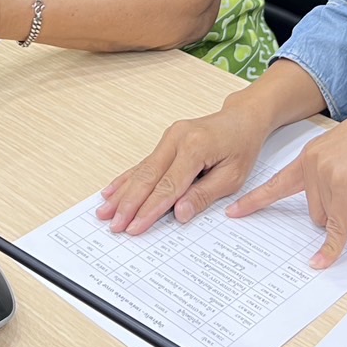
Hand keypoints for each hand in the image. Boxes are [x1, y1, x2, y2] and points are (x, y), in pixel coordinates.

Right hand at [96, 101, 270, 234]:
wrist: (242, 118)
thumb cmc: (241, 146)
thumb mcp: (233, 176)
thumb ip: (204, 195)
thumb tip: (179, 214)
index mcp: (195, 147)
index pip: (168, 186)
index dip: (150, 210)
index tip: (134, 228)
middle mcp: (177, 139)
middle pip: (148, 177)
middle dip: (129, 204)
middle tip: (114, 225)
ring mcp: (169, 137)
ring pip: (141, 170)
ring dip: (122, 193)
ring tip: (104, 211)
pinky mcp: (166, 141)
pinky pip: (144, 163)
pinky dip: (127, 179)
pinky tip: (112, 190)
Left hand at [228, 102, 346, 268]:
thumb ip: (337, 182)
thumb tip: (339, 218)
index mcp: (309, 155)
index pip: (277, 182)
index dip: (256, 200)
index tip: (233, 212)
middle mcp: (311, 164)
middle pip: (315, 211)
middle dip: (343, 211)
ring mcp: (324, 175)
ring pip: (329, 218)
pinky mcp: (341, 189)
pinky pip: (336, 227)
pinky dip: (331, 247)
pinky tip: (322, 262)